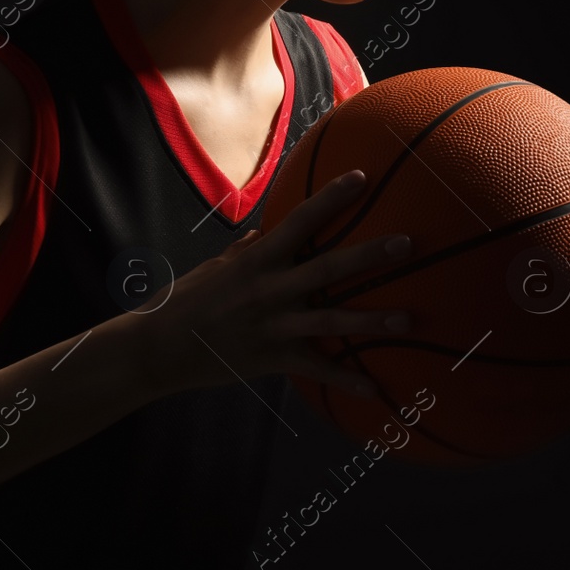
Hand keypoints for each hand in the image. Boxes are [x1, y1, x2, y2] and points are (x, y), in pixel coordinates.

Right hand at [130, 170, 412, 399]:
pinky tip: (377, 390)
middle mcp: (270, 290)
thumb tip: (268, 229)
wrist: (161, 348)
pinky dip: (348, 380)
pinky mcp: (275, 358)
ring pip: (332, 320)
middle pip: (328, 269)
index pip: (300, 221)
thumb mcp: (214, 267)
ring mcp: (275, 326)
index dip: (331, 198)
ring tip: (408, 318)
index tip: (362, 178)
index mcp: (257, 261)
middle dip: (370, 256)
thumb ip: (246, 249)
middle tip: (408, 244)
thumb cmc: (184, 301)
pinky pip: (318, 370)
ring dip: (372, 320)